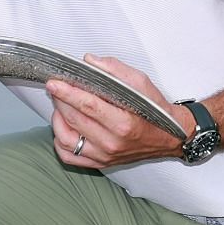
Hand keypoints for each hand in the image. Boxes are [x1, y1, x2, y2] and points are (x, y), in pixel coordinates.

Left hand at [45, 54, 186, 170]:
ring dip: (57, 120)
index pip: (88, 105)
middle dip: (60, 100)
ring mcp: (104, 156)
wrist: (169, 138)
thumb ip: (115, 70)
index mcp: (124, 123)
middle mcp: (112, 142)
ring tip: (61, 106)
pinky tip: (65, 126)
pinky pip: (68, 156)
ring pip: (66, 139)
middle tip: (57, 87)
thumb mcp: (141, 83)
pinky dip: (60, 141)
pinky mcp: (99, 163)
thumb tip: (89, 61)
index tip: (54, 82)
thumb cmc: (155, 111)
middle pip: (74, 119)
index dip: (67, 92)